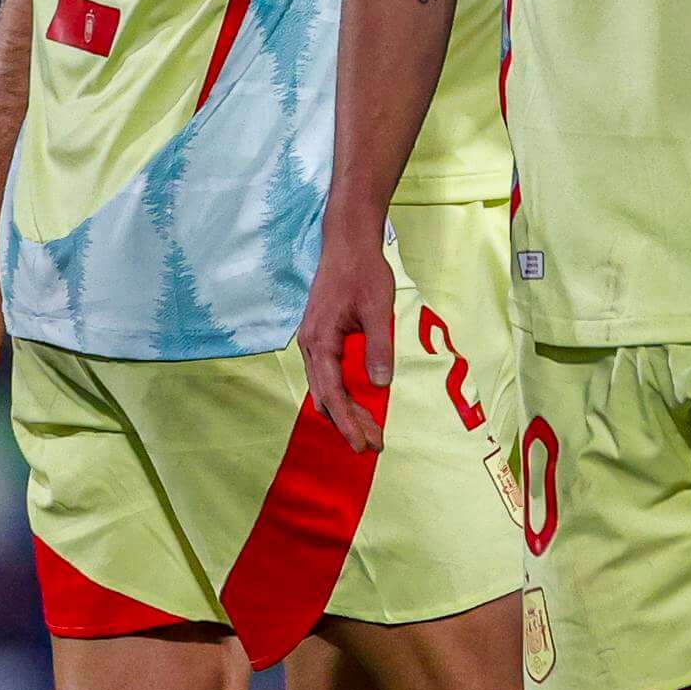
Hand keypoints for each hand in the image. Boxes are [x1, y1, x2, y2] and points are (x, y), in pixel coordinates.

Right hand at [297, 229, 395, 454]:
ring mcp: (312, 342)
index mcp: (320, 341)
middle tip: (372, 444)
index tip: (363, 444)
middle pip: (326, 397)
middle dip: (348, 423)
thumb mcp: (378, 308)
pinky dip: (341, 393)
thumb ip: (378, 346)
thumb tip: (380, 383)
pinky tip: (356, 403)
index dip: (348, 422)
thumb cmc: (364, 272)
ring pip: (325, 388)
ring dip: (345, 411)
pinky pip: (327, 375)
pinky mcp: (319, 337)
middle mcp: (310, 346)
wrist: (347, 244)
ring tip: (368, 430)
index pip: (333, 393)